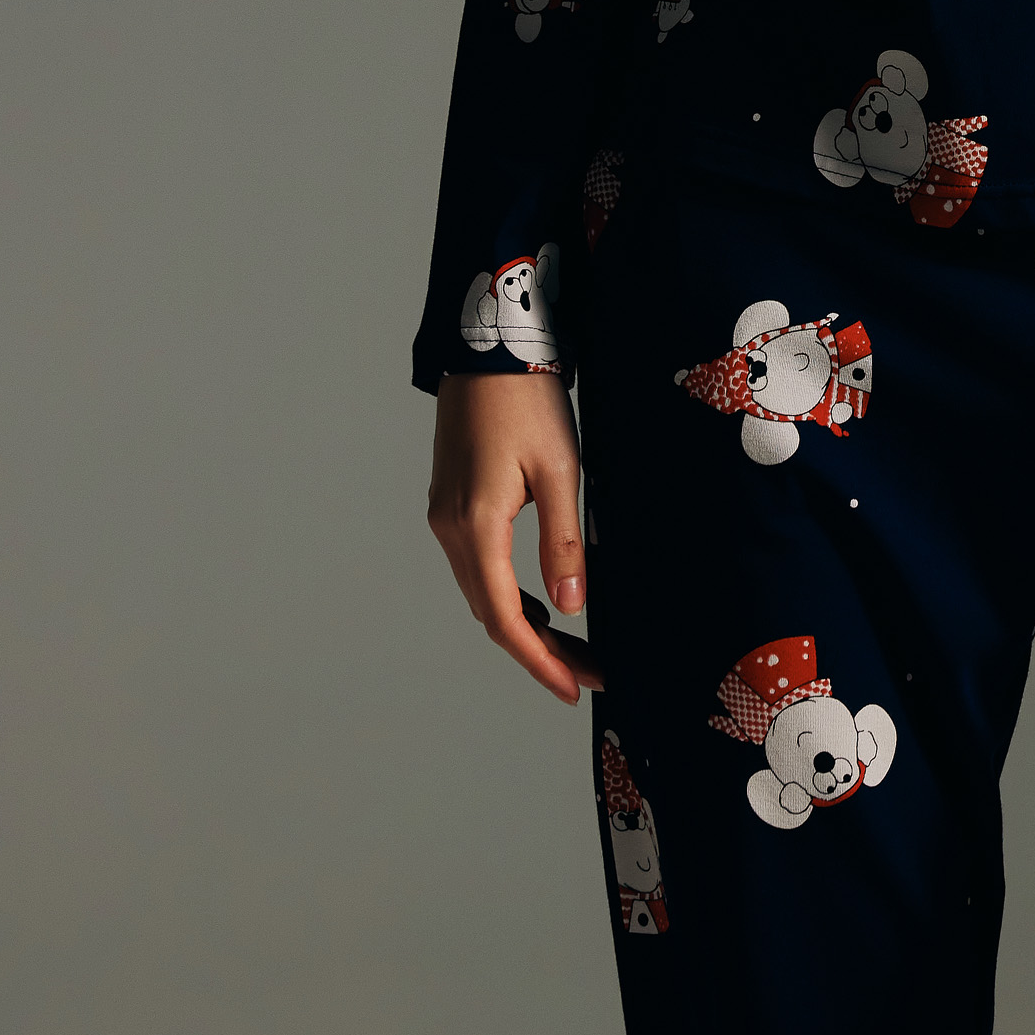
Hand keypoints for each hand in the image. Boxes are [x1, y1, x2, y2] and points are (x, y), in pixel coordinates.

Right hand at [427, 371, 596, 702]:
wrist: (488, 346)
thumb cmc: (527, 399)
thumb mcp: (560, 470)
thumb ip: (564, 542)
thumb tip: (574, 608)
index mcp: (476, 525)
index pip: (506, 618)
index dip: (539, 661)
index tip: (573, 689)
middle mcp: (450, 529)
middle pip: (492, 613)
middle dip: (539, 650)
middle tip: (589, 672)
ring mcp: (445, 516)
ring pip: (483, 592)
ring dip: (525, 624)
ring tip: (574, 646)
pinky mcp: (452, 503)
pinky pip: (478, 566)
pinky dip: (509, 593)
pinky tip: (543, 601)